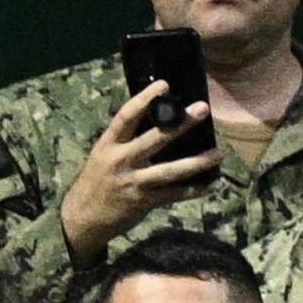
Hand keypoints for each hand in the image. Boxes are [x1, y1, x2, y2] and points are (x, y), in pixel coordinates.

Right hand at [59, 78, 210, 259]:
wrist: (83, 217)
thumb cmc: (97, 180)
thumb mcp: (103, 154)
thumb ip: (126, 139)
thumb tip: (158, 119)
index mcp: (109, 144)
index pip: (126, 116)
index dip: (145, 99)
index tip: (165, 85)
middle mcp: (121, 161)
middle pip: (155, 139)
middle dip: (181, 124)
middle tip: (203, 109)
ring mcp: (134, 182)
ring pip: (171, 171)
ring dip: (197, 162)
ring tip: (219, 153)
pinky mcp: (144, 202)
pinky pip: (174, 194)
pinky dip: (195, 190)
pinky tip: (212, 183)